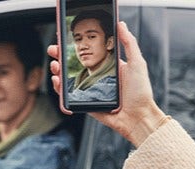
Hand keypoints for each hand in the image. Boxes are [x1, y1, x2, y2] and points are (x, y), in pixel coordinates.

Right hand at [47, 22, 166, 147]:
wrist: (138, 117)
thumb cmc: (140, 92)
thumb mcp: (137, 63)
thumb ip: (128, 43)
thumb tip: (120, 24)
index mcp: (107, 65)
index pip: (86, 51)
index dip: (74, 45)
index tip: (64, 37)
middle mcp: (96, 76)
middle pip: (73, 64)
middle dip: (60, 55)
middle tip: (53, 49)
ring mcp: (90, 90)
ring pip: (67, 79)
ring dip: (57, 70)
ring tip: (55, 65)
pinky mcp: (85, 103)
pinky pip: (68, 96)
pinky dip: (59, 89)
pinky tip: (57, 81)